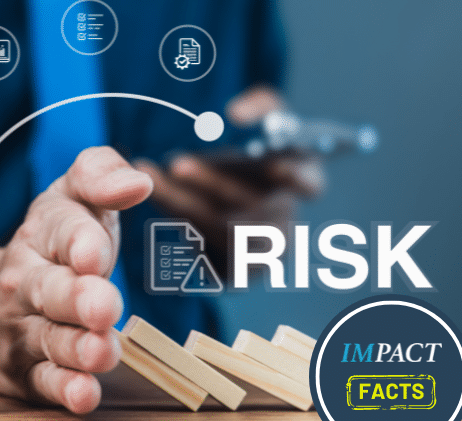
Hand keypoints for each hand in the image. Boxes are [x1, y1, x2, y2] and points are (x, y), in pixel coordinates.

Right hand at [0, 147, 152, 413]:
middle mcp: (25, 282)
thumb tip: (140, 182)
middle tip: (104, 305)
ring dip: (77, 349)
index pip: (59, 231)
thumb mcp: (68, 200)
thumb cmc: (48, 248)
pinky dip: (63, 391)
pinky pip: (43, 383)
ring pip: (49, 340)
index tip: (95, 254)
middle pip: (50, 290)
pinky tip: (84, 395)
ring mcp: (22, 330)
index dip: (79, 242)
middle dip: (77, 299)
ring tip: (104, 351)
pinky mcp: (25, 374)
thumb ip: (100, 176)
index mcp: (41, 234)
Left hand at [133, 87, 324, 276]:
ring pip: (218, 230)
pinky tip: (153, 195)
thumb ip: (262, 106)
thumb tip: (235, 113)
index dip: (297, 177)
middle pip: (254, 211)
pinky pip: (200, 249)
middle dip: (214, 186)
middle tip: (178, 163)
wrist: (231, 196)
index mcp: (304, 185)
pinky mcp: (231, 273)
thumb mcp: (269, 119)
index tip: (274, 162)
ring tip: (150, 175)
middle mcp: (286, 223)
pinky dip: (174, 220)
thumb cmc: (256, 153)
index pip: (311, 185)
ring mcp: (260, 254)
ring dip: (182, 202)